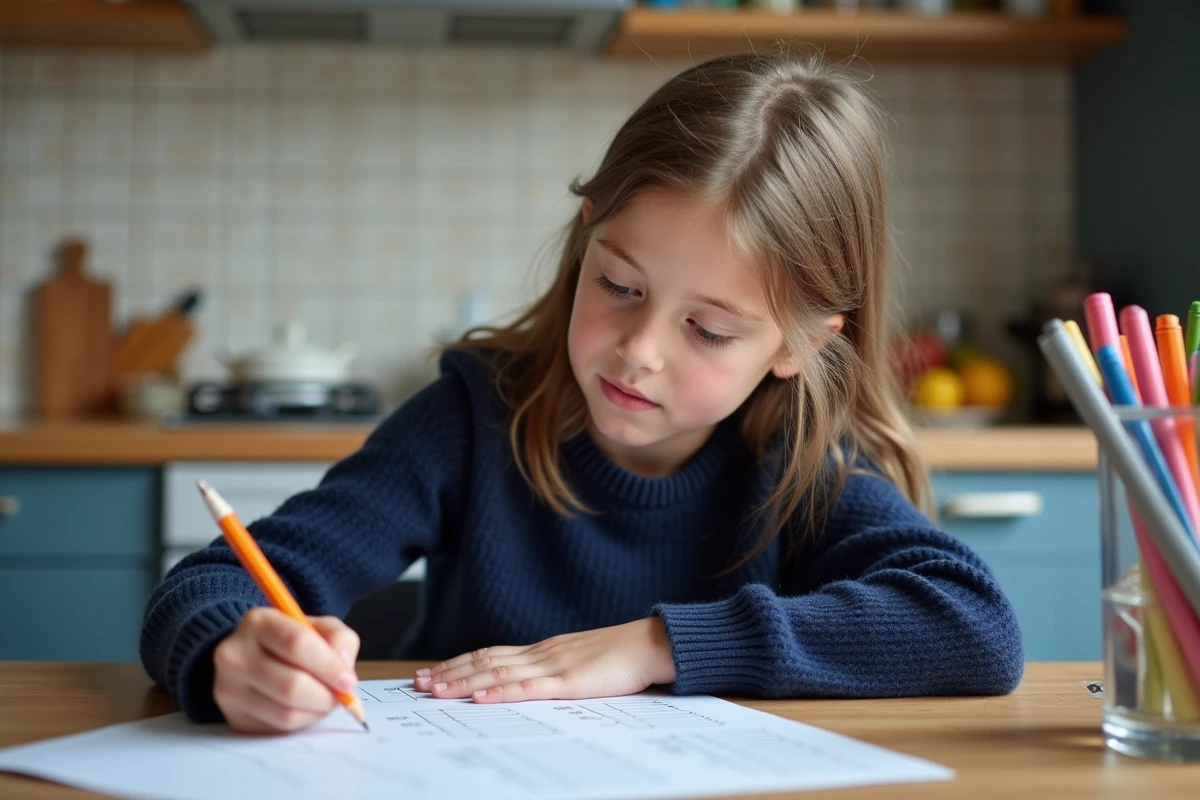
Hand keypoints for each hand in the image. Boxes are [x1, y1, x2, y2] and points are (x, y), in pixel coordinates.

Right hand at [212, 607, 360, 732]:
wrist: (253, 658)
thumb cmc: (292, 641)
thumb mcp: (319, 627)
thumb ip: (339, 639)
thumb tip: (343, 668)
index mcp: (258, 622)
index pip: (297, 644)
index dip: (329, 666)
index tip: (348, 681)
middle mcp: (234, 654)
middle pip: (291, 685)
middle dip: (326, 696)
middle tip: (340, 697)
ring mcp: (228, 689)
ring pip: (285, 713)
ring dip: (316, 712)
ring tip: (324, 701)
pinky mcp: (233, 717)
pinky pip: (277, 729)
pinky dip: (302, 722)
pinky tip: (305, 709)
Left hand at [413, 617, 675, 702]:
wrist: (651, 645)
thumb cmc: (621, 657)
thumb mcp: (580, 662)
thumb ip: (554, 671)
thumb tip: (529, 682)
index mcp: (544, 649)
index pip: (491, 654)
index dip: (459, 663)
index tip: (432, 672)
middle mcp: (541, 653)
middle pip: (485, 662)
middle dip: (449, 673)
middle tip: (418, 684)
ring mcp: (553, 666)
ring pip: (497, 674)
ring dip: (463, 683)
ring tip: (435, 691)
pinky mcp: (568, 682)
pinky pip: (527, 688)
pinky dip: (499, 692)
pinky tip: (479, 697)